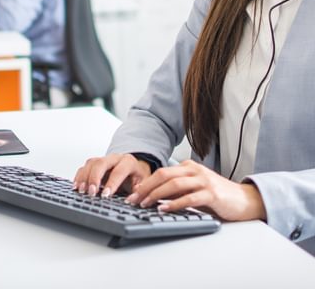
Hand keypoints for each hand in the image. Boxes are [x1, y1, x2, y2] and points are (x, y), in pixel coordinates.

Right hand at [73, 153, 151, 197]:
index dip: (112, 183)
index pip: (119, 171)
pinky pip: (84, 167)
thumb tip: (132, 200)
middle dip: (94, 178)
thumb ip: (139, 191)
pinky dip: (79, 176)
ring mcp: (104, 160)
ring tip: (81, 190)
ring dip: (85, 177)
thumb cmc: (137, 176)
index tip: (106, 195)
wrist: (134, 167)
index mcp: (128, 162)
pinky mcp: (95, 164)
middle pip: (101, 163)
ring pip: (91, 163)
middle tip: (92, 193)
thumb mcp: (143, 183)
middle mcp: (115, 158)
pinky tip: (76, 186)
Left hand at [125, 160, 265, 221]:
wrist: (244, 200)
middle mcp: (195, 170)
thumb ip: (178, 189)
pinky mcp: (212, 194)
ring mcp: (204, 181)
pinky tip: (165, 209)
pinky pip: (189, 197)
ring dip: (157, 195)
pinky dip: (175, 203)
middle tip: (133, 199)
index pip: (162, 172)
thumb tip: (153, 197)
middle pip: (165, 175)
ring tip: (145, 204)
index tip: (133, 194)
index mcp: (189, 167)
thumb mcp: (194, 188)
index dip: (145, 183)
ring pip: (175, 184)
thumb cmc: (217, 196)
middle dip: (146, 187)